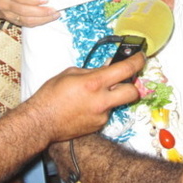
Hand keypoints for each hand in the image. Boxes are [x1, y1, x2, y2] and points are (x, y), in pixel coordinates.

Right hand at [0, 0, 58, 27]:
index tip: (46, 0)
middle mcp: (4, 4)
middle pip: (23, 10)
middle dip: (40, 11)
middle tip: (54, 10)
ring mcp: (8, 15)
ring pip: (26, 20)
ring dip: (42, 19)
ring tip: (54, 15)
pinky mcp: (13, 22)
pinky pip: (27, 24)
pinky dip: (39, 22)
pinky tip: (48, 19)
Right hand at [28, 53, 143, 142]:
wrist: (41, 122)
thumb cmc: (50, 96)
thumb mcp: (70, 73)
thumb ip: (93, 70)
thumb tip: (108, 67)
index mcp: (94, 83)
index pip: (125, 69)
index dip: (137, 61)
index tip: (140, 57)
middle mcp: (101, 100)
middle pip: (132, 92)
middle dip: (131, 85)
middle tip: (123, 80)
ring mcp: (101, 115)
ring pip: (116, 102)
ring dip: (109, 97)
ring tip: (89, 96)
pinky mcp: (98, 125)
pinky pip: (105, 112)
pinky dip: (99, 107)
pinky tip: (84, 106)